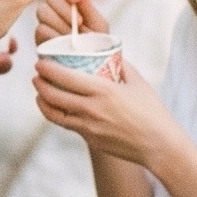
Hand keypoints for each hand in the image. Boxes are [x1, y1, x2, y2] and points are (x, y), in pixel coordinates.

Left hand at [32, 54, 181, 167]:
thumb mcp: (138, 82)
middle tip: (36, 74)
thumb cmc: (151, 111)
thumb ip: (119, 65)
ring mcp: (89, 127)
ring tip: (39, 91)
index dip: (48, 69)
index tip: (40, 62)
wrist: (159, 146)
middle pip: (53, 95)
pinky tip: (54, 107)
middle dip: (40, 83)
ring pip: (54, 113)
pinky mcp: (89, 139)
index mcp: (104, 91)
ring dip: (42, 100)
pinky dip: (55, 114)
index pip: (65, 77)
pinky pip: (66, 124)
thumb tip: (104, 50)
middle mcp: (92, 109)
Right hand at [35, 0, 111, 45]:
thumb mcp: (98, 24)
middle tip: (79, 22)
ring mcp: (44, 23)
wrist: (92, 66)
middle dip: (65, 8)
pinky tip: (64, 45)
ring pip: (43, 11)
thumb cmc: (97, 43)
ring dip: (60, 22)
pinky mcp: (39, 39)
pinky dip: (54, 36)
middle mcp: (53, 8)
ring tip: (74, 36)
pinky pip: (41, 29)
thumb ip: (88, 7)